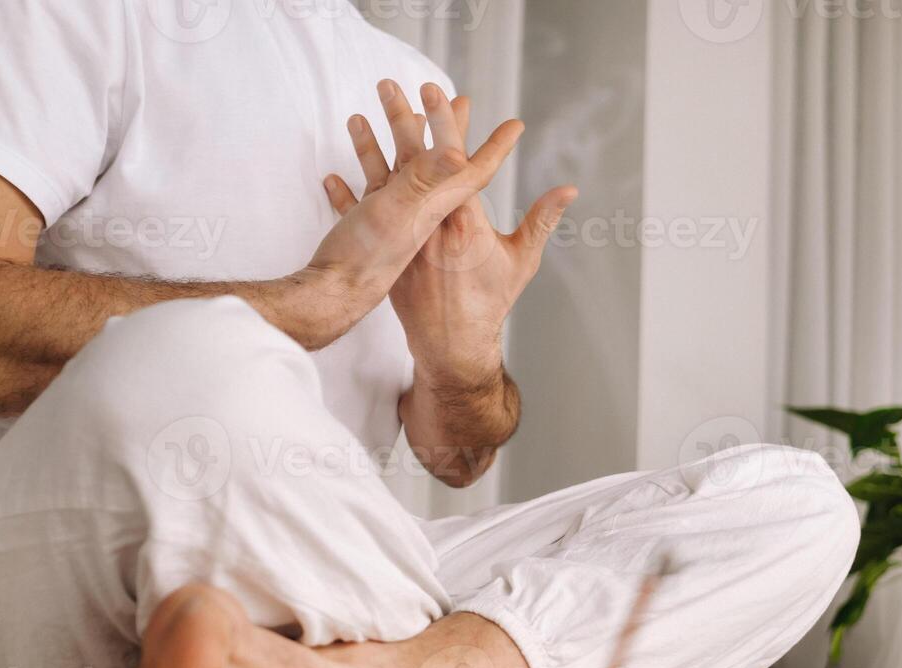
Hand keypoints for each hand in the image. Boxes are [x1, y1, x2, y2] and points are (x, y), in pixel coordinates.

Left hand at [325, 80, 576, 382]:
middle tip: (400, 84)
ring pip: (382, 180)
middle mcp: (428, 224)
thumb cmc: (490, 306)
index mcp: (463, 221)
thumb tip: (569, 190)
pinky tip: (331, 172)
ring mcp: (402, 239)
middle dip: (409, 119)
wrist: (451, 348)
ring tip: (359, 112)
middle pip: (415, 160)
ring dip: (370, 145)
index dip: (451, 126)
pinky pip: (358, 218)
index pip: (456, 162)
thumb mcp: (521, 262)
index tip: (448, 95)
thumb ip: (541, 220)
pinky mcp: (384, 254)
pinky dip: (345, 195)